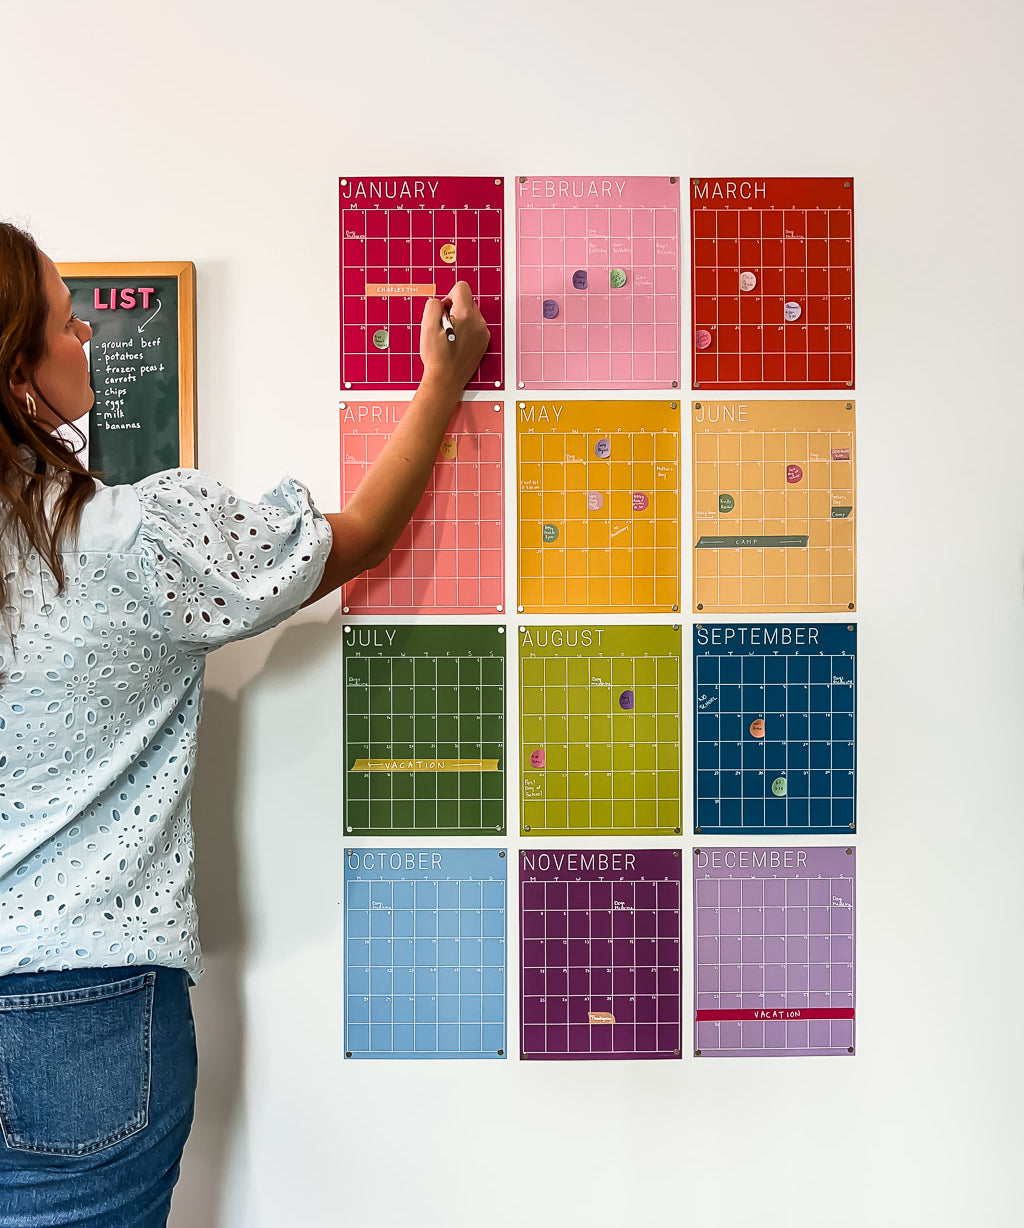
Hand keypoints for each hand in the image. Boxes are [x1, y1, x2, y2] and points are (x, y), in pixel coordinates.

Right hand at [419, 281, 489, 396]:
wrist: (446, 381)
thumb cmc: (437, 358)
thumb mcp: (427, 326)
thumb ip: (433, 305)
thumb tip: (440, 303)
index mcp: (466, 315)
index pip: (461, 288)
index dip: (448, 296)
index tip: (443, 311)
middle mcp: (478, 322)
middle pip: (467, 301)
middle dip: (454, 308)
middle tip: (444, 327)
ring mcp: (483, 333)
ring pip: (471, 314)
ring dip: (460, 320)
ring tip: (450, 337)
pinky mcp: (483, 343)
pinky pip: (475, 327)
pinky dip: (466, 330)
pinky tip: (456, 343)